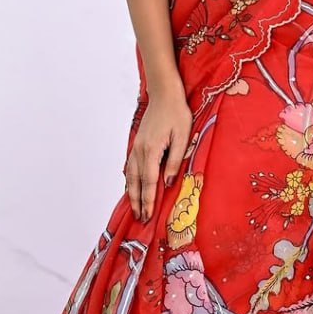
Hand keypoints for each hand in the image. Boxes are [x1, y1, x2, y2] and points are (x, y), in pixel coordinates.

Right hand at [125, 88, 192, 222]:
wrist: (164, 94)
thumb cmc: (177, 113)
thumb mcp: (182, 137)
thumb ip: (174, 160)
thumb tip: (168, 182)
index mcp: (151, 151)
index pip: (149, 182)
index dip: (149, 201)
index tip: (148, 215)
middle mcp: (140, 151)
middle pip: (136, 182)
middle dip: (138, 202)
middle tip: (140, 219)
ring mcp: (136, 147)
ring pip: (130, 175)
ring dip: (132, 193)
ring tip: (134, 208)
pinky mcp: (137, 144)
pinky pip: (130, 166)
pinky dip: (129, 180)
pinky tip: (131, 187)